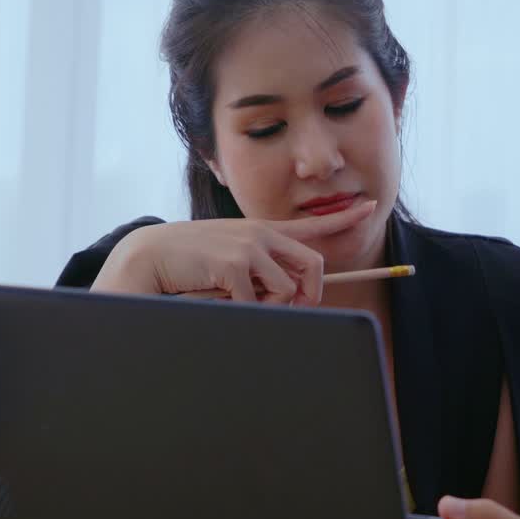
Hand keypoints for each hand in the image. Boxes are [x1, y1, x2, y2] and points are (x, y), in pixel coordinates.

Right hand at [91, 200, 376, 304]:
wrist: (149, 257)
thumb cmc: (190, 264)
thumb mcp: (231, 262)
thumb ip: (261, 272)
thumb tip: (291, 296)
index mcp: (262, 232)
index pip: (311, 225)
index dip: (343, 219)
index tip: (370, 207)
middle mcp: (262, 234)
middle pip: (313, 266)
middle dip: (310, 296)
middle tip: (295, 309)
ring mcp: (249, 246)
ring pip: (289, 291)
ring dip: (269, 307)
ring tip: (237, 300)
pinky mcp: (235, 264)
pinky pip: (259, 303)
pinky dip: (245, 311)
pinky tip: (220, 300)